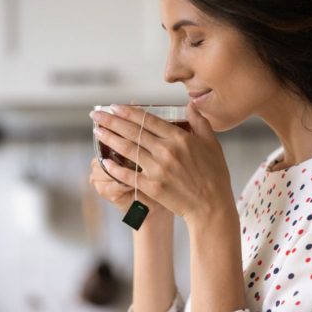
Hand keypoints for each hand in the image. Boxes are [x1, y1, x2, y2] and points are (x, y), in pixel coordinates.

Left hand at [89, 103, 235, 223]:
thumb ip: (200, 122)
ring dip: (110, 139)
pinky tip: (104, 161)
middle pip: (133, 131)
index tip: (115, 107)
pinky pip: (128, 175)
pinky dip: (115, 168)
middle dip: (112, 121)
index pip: (148, 120)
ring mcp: (157, 169)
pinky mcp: (151, 186)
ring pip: (127, 149)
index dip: (129, 112)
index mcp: (179, 138)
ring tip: (97, 132)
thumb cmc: (214, 175)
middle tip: (96, 115)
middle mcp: (165, 151)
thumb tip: (190, 105)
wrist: (211, 206)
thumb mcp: (212, 144)